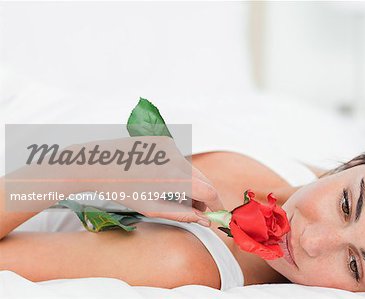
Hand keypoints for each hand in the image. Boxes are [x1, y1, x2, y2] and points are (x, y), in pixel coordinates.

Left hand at [20, 136, 222, 225]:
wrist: (95, 162)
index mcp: (170, 176)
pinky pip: (181, 160)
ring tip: (183, 199)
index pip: (207, 191)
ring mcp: (170, 145)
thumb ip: (181, 214)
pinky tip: (170, 183)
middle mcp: (174, 157)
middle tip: (201, 211)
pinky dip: (182, 173)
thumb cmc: (119, 189)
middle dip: (205, 196)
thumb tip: (204, 220)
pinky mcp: (164, 140)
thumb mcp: (149, 207)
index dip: (216, 204)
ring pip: (193, 169)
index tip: (218, 214)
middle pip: (203, 179)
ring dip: (193, 185)